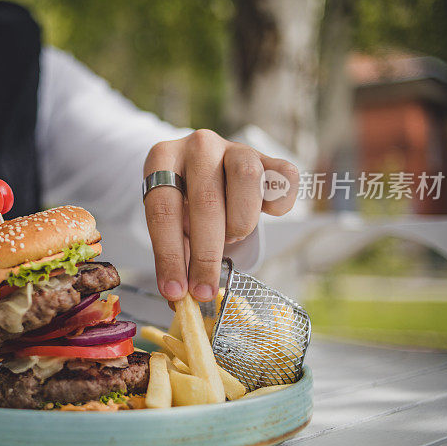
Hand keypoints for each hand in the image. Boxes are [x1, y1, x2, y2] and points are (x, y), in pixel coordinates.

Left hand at [144, 130, 298, 301]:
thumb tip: (179, 300)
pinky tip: (266, 212)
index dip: (169, 256)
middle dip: (206, 255)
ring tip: (230, 237)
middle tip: (205, 290)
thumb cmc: (183, 203)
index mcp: (162, 158)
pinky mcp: (266, 155)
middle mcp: (198, 145)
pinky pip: (284, 177)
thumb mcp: (170, 223)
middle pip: (206, 201)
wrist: (203, 168)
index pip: (163, 210)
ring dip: (240, 222)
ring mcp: (234, 147)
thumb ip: (174, 255)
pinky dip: (279, 203)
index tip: (175, 292)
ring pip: (247, 179)